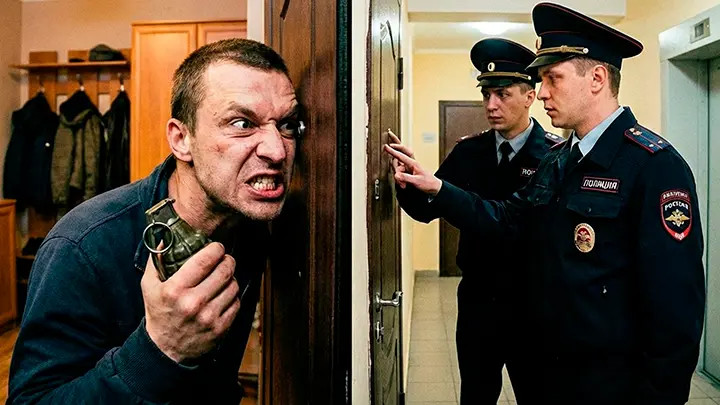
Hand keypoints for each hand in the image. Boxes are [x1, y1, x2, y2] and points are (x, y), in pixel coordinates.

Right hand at [142, 242, 240, 363]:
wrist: (165, 350)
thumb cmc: (159, 313)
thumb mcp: (149, 286)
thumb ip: (156, 260)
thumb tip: (165, 237)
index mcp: (175, 290)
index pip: (204, 260)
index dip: (216, 249)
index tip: (217, 247)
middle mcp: (193, 303)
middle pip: (224, 271)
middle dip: (227, 260)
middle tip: (224, 260)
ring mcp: (208, 317)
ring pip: (233, 285)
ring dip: (231, 278)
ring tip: (223, 278)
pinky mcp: (220, 328)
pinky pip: (237, 303)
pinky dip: (233, 296)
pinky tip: (224, 295)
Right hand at [383, 142, 442, 195]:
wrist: (433, 187)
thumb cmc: (428, 182)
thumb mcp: (417, 181)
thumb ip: (406, 178)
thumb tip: (396, 175)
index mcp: (413, 163)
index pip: (401, 156)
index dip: (392, 151)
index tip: (386, 146)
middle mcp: (410, 164)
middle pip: (397, 162)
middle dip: (395, 170)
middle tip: (399, 179)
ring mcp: (408, 168)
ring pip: (397, 170)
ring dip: (399, 178)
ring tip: (404, 185)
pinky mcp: (407, 173)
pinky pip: (399, 174)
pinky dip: (400, 180)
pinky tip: (404, 185)